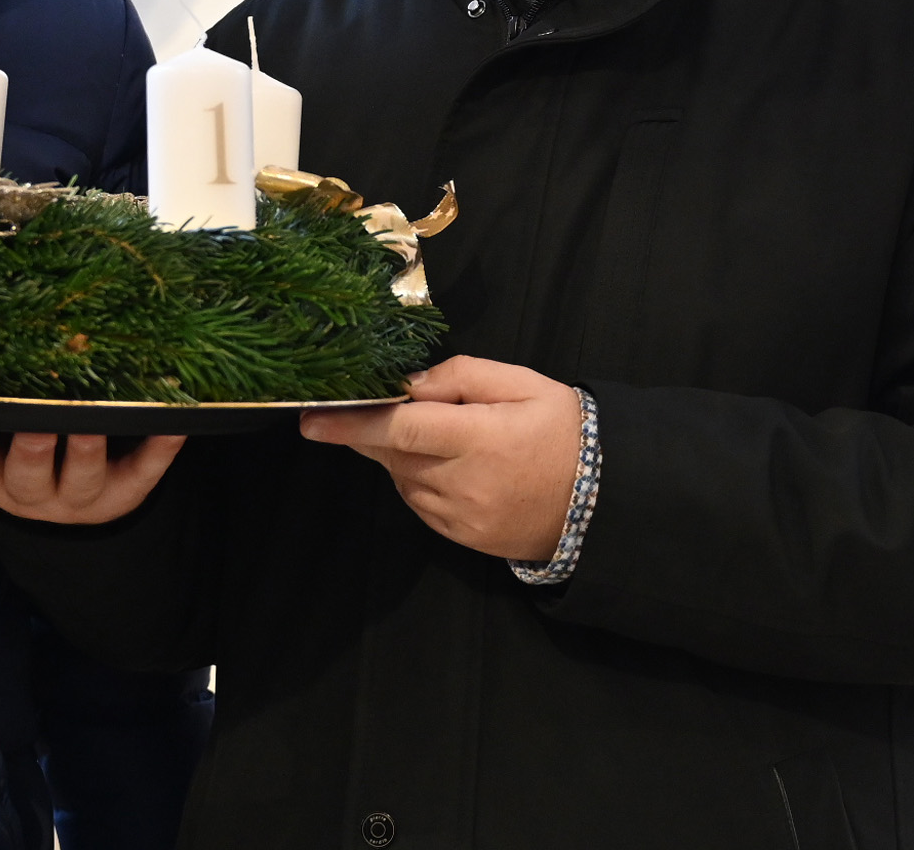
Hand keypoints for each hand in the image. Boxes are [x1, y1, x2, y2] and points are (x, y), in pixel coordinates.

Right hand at [0, 430, 184, 525]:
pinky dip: (160, 450)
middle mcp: (33, 494)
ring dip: (89, 447)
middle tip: (40, 417)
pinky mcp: (125, 494)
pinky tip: (175, 423)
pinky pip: (144, 473)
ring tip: (95, 419)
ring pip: (84, 475)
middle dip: (33, 446)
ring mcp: (81, 497)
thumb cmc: (12, 468)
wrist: (69, 526)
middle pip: (28, 473)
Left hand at [300, 355, 580, 559]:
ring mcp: (461, 517)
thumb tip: (409, 383)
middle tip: (382, 410)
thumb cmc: (563, 431)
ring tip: (445, 437)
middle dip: (376, 431)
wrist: (603, 500)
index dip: (350, 424)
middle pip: (393, 455)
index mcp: (480, 438)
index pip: (399, 430)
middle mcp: (464, 483)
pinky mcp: (461, 538)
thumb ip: (462, 376)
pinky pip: (419, 503)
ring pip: (402, 479)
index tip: (310, 419)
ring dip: (402, 455)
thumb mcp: (523, 383)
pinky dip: (418, 480)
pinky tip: (451, 465)